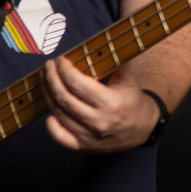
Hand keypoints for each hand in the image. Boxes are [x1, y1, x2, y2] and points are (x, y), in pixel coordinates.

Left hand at [42, 58, 158, 151]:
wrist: (144, 128)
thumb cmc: (133, 102)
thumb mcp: (128, 80)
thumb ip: (114, 62)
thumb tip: (98, 45)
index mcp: (111, 103)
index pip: (78, 84)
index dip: (64, 70)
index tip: (60, 60)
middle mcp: (98, 121)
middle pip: (64, 98)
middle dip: (51, 79)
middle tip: (48, 67)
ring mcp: (89, 136)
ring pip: (59, 113)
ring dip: (48, 94)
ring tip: (46, 80)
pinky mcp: (83, 147)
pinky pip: (59, 136)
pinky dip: (50, 124)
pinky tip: (51, 111)